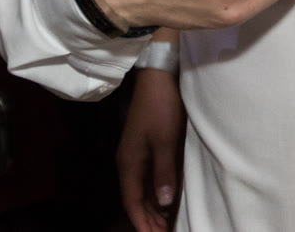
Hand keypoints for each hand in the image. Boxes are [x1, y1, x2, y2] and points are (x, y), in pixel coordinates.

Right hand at [118, 64, 186, 231]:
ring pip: (142, 189)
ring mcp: (137, 154)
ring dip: (152, 207)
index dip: (142, 221)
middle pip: (136, 198)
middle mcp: (129, 162)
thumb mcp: (165, 141)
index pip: (132, 202)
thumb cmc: (161, 108)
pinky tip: (165, 198)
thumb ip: (164, 172)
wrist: (159, 77)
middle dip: (147, 219)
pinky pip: (148, 177)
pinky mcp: (146, 146)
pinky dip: (155, 191)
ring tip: (164, 223)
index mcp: (129, 164)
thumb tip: (163, 202)